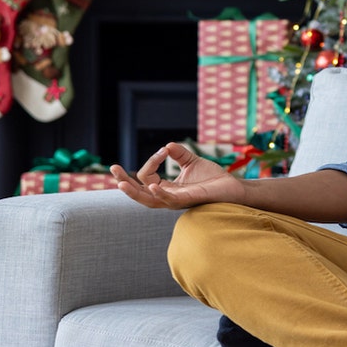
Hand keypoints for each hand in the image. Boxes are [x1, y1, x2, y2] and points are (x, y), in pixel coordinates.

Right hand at [111, 142, 245, 209]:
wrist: (233, 186)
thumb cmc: (212, 178)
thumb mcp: (192, 162)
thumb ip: (179, 154)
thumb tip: (166, 146)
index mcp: (167, 188)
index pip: (147, 178)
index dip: (151, 162)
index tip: (162, 151)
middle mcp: (169, 196)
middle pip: (140, 193)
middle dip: (124, 183)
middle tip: (113, 168)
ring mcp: (177, 200)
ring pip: (149, 201)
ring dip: (134, 192)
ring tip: (121, 183)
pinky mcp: (189, 200)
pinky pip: (170, 201)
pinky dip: (161, 194)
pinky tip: (154, 186)